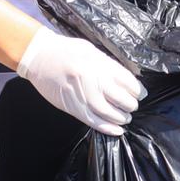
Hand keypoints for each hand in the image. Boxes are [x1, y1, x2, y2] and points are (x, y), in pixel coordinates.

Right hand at [17, 28, 145, 136]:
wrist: (39, 56)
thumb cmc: (66, 50)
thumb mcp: (92, 51)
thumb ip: (108, 65)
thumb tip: (125, 80)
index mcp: (100, 64)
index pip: (128, 82)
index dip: (137, 90)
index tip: (140, 93)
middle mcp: (93, 81)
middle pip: (122, 99)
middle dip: (131, 105)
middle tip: (132, 106)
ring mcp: (83, 96)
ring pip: (110, 113)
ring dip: (121, 118)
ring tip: (126, 117)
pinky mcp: (73, 107)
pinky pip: (94, 122)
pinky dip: (108, 128)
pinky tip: (118, 130)